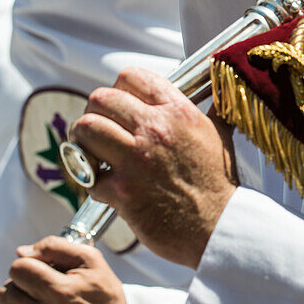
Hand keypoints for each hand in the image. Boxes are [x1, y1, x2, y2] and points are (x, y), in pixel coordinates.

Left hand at [0, 236, 127, 303]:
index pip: (18, 269)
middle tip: (40, 282)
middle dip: (20, 282)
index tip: (41, 267)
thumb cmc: (105, 293)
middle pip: (6, 292)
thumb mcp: (90, 260)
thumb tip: (22, 251)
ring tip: (42, 298)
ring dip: (20, 301)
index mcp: (59, 292)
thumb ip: (55, 247)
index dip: (28, 263)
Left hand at [70, 66, 237, 268]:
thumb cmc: (218, 183)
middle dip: (94, 114)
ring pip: (86, 129)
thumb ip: (211, 110)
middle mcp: (155, 129)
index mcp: (178, 112)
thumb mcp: (218, 134)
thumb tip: (218, 90)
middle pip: (101, 99)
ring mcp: (137, 160)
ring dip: (83, 143)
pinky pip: (89, 177)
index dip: (118, 89)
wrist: (220, 226)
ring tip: (92, 155)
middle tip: (98, 131)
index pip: (131, 77)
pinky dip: (93, 184)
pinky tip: (107, 189)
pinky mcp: (123, 191)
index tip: (119, 106)